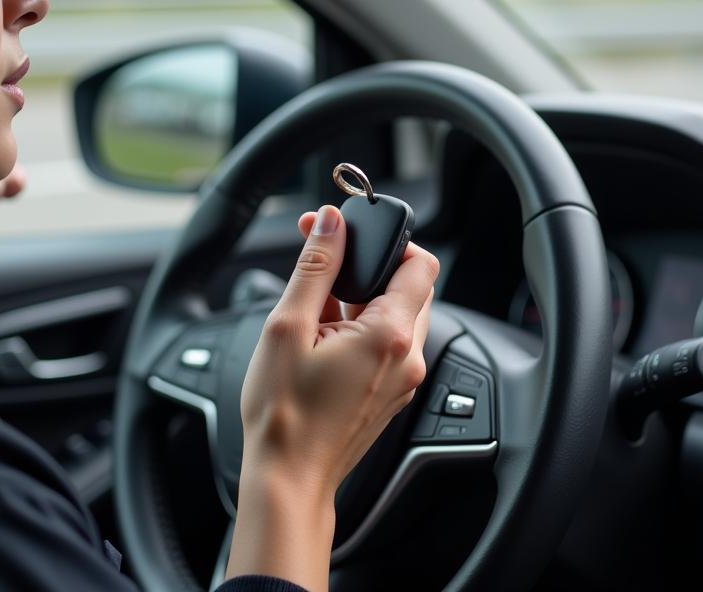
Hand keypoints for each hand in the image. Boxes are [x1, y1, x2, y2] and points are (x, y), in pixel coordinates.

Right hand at [227, 203, 437, 589]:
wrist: (287, 479)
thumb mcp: (288, 325)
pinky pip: (387, 342)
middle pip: (410, 284)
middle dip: (371, 264)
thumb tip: (331, 222)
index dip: (387, 238)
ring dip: (364, 295)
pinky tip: (322, 333)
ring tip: (317, 304)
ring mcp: (402, 377)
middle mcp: (408, 356)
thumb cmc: (283, 413)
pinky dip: (362, 325)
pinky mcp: (390, 391)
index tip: (350, 234)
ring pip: (398, 313)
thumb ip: (315, 266)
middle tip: (327, 260)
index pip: (420, 262)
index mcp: (390, 335)